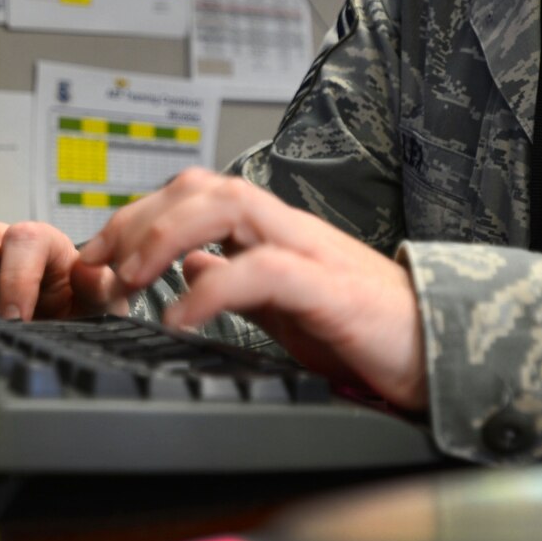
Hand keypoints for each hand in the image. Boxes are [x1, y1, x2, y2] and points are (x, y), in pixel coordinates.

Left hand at [79, 169, 428, 411]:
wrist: (447, 353)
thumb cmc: (370, 331)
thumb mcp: (285, 307)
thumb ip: (237, 282)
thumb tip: (186, 270)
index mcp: (274, 234)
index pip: (196, 195)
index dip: (138, 216)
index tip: (94, 257)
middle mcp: (290, 231)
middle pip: (204, 187)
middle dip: (140, 217)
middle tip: (97, 264)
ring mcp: (312, 254)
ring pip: (230, 205)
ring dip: (165, 236)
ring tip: (127, 280)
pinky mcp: (332, 291)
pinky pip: (263, 272)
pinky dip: (212, 290)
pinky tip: (178, 318)